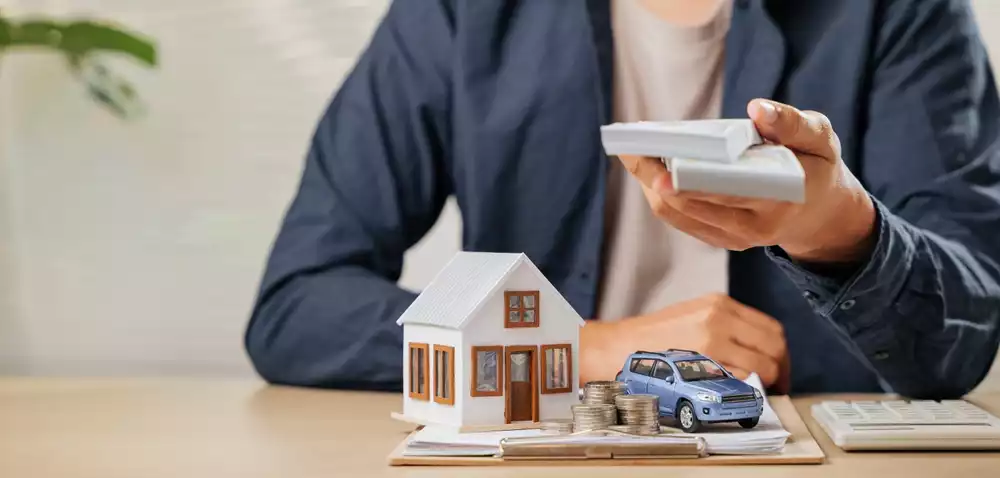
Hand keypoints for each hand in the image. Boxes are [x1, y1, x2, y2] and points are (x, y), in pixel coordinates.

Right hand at [581, 294, 788, 390]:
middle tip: (776, 384)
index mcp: (718, 303)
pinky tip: (739, 394)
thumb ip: (725, 325)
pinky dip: (748, 389)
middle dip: (781, 368)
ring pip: (764, 365)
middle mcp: (719, 317)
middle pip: (774, 345)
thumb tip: (756, 349)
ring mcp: (713, 341)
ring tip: (759, 392)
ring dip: (768, 382)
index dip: (780, 352)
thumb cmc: (652, 339)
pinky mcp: (704, 363)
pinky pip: (743, 380)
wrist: (617, 348)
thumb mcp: (692, 316)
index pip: (770, 327)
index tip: (778, 366)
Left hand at [618, 99, 876, 264]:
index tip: (662, 165)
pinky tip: (646, 169)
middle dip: (656, 176)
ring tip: (633, 152)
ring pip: (678, 214)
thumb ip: (793, 124)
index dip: (692, 181)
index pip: (730, 191)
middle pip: (691, 204)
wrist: (821, 214)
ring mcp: (734, 238)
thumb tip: (757, 109)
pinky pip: (679, 219)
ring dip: (650, 184)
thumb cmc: (817, 166)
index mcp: (781, 200)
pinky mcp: (720, 239)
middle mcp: (755, 228)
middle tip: (632, 147)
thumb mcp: (820, 139)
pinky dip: (659, 193)